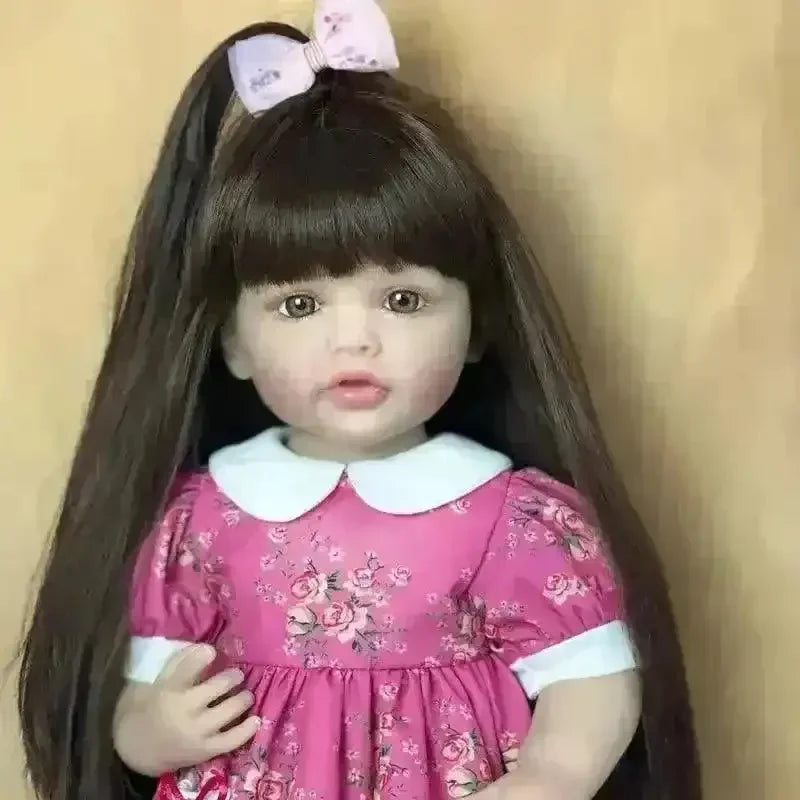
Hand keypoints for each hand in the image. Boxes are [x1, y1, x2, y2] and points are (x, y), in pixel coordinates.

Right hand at [113, 644, 260, 775]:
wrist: (139, 750)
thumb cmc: (152, 708)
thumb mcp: (158, 682)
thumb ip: (180, 664)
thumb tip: (206, 647)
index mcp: (168, 691)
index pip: (186, 668)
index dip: (201, 657)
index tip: (212, 651)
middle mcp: (184, 710)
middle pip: (216, 687)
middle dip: (231, 677)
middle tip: (237, 675)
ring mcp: (197, 731)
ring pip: (228, 710)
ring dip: (242, 699)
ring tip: (246, 695)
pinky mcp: (205, 750)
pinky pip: (231, 740)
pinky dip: (247, 729)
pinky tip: (256, 719)